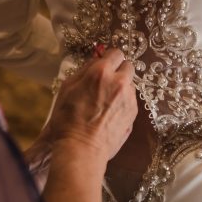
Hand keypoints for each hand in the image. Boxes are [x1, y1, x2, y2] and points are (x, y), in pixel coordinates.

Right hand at [44, 48, 137, 168]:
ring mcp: (130, 99)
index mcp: (101, 73)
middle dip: (119, 71)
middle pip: (128, 66)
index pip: (116, 53)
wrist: (82, 149)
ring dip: (121, 88)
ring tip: (105, 101)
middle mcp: (120, 83)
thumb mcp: (67, 88)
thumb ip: (84, 70)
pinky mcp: (133, 114)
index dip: (109, 58)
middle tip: (106, 81)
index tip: (104, 63)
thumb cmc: (68, 120)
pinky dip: (123, 103)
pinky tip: (109, 113)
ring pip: (130, 85)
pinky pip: (131, 101)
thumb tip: (95, 59)